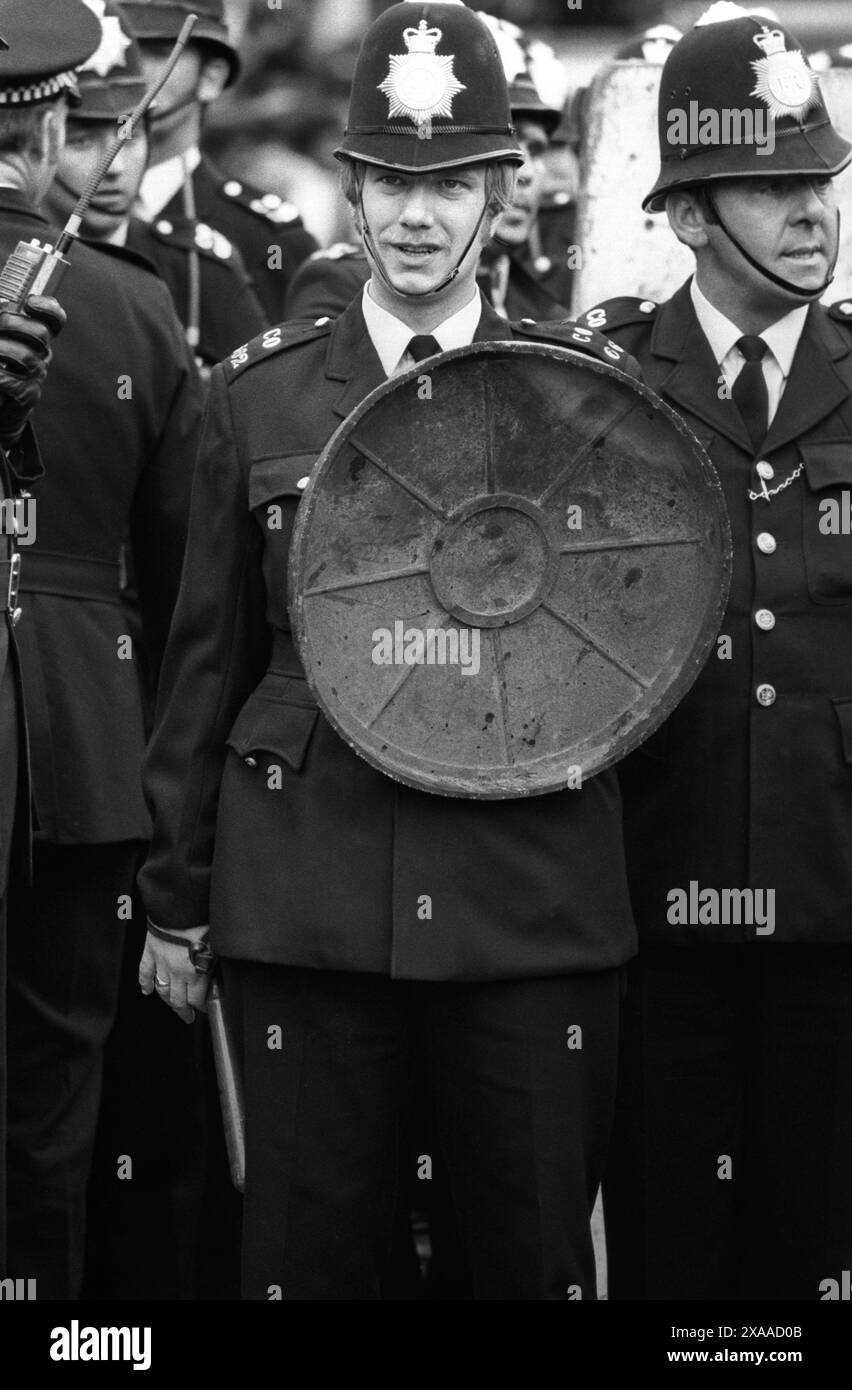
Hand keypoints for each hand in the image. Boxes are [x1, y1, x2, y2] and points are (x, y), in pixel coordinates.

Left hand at [0, 294, 66, 443]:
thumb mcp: (1, 339)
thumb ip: (1, 321)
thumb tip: (0, 303)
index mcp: (35, 338)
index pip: (54, 320)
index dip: (48, 308)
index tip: (30, 302)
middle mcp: (40, 355)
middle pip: (41, 333)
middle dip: (13, 322)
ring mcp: (35, 376)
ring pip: (26, 356)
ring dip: (1, 349)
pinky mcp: (26, 395)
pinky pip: (12, 382)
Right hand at [139, 923, 211, 1024]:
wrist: (182, 907)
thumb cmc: (203, 924)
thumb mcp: (217, 948)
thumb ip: (214, 965)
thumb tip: (217, 976)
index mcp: (196, 973)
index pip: (197, 999)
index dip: (201, 1006)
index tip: (204, 1008)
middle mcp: (178, 973)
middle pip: (178, 1000)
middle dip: (184, 1011)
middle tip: (188, 1017)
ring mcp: (161, 964)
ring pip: (162, 990)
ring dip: (167, 1001)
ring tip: (173, 1007)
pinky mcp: (150, 952)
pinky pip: (144, 972)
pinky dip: (144, 983)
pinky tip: (146, 991)